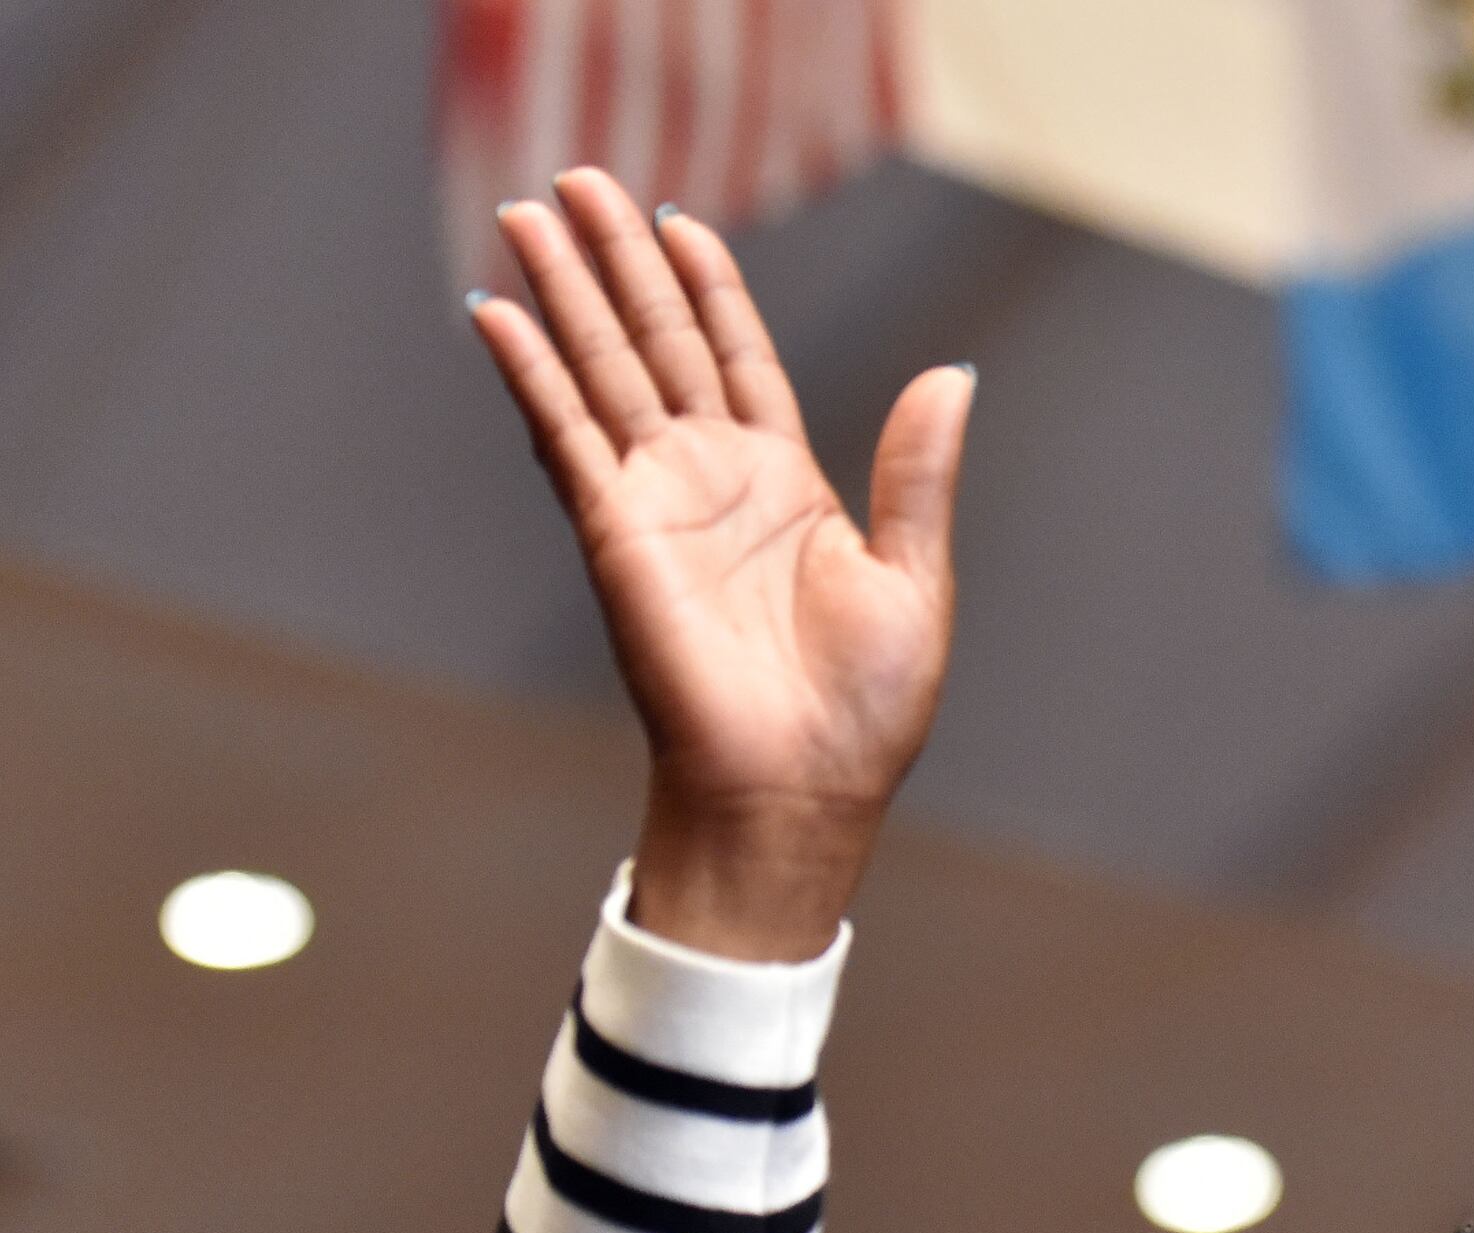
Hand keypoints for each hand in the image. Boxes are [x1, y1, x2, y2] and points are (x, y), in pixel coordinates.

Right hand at [468, 169, 973, 960]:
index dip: (710, 288)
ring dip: (564, 291)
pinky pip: (563, 434)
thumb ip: (920, 473)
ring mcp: (656, 500)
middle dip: (620, 262)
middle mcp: (713, 480)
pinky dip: (529, 371)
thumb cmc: (862, 711)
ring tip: (529, 211)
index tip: (680, 219)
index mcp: (787, 485)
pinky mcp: (612, 532)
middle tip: (578, 179)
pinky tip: (495, 309)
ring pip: (602, 368)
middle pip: (656, 342)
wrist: (800, 788)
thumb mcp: (914, 575)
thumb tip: (954, 377)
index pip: (739, 357)